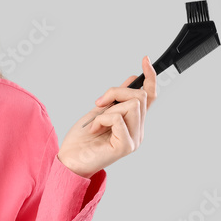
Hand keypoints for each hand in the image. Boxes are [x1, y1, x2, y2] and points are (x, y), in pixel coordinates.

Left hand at [56, 55, 157, 177]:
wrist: (69, 160)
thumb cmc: (82, 140)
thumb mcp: (99, 111)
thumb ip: (116, 98)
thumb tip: (131, 79)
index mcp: (133, 122)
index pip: (150, 97)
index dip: (150, 77)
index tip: (145, 59)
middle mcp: (138, 131)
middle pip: (139, 97)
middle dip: (116, 92)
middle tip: (99, 102)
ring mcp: (134, 140)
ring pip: (131, 105)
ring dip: (108, 109)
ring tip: (97, 122)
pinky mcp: (126, 147)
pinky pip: (118, 119)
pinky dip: (102, 119)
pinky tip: (95, 129)